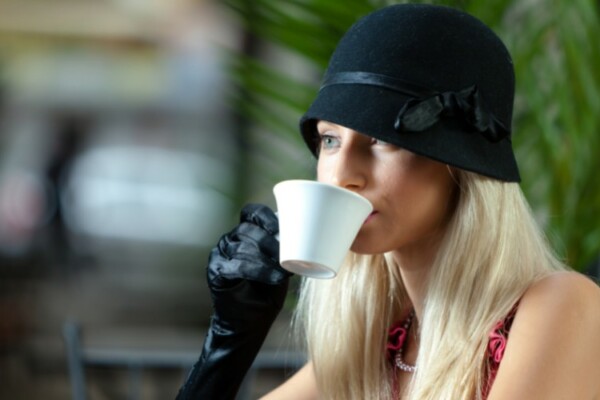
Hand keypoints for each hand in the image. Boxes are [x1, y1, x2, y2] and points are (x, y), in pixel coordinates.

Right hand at [176, 204, 291, 399]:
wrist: (250, 323)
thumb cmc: (267, 292)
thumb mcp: (281, 267)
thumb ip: (287, 251)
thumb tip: (310, 238)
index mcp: (245, 233)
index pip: (251, 213)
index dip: (266, 216)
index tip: (281, 226)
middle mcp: (230, 240)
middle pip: (248, 230)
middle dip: (270, 241)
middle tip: (287, 255)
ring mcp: (220, 254)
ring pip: (242, 248)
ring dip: (266, 259)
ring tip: (284, 271)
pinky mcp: (215, 272)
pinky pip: (236, 266)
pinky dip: (258, 271)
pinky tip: (274, 278)